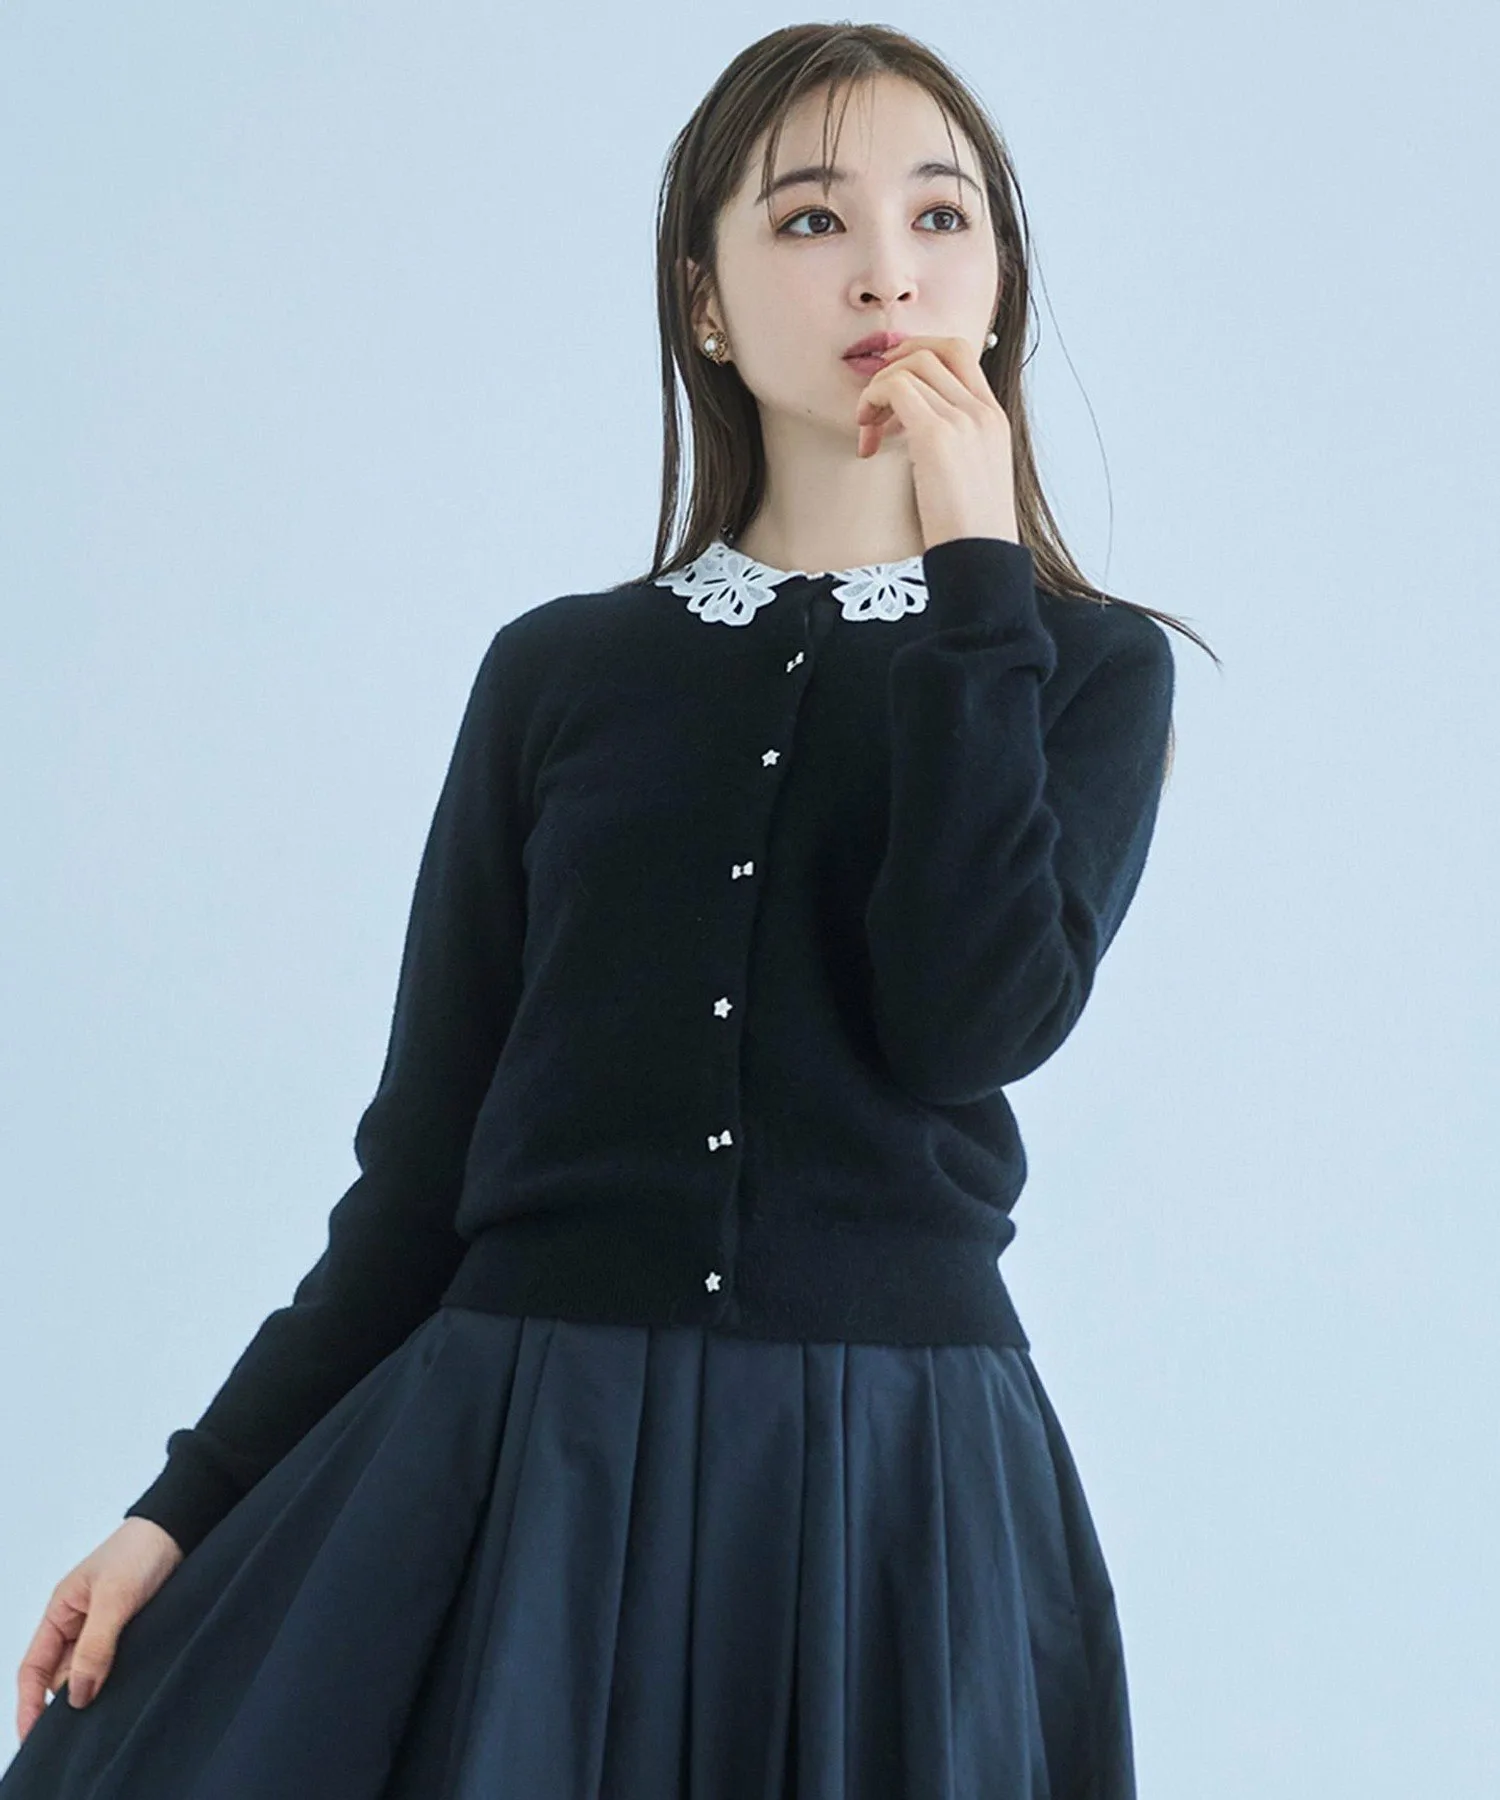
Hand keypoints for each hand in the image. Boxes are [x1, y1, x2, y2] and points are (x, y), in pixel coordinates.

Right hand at [15, 1517, 183, 1742]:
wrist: (182, 1529)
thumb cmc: (140, 1550)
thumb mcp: (115, 1597)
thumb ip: (95, 1646)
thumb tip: (77, 1696)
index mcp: (61, 1612)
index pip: (34, 1668)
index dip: (29, 1704)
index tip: (31, 1738)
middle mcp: (78, 1624)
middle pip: (62, 1677)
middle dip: (68, 1703)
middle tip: (81, 1732)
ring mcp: (105, 1629)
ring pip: (90, 1673)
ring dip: (97, 1691)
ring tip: (107, 1715)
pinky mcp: (132, 1632)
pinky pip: (116, 1664)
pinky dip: (119, 1679)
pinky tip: (129, 1691)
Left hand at [853, 334, 1019, 548]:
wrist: (981, 561)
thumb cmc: (968, 532)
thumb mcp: (971, 476)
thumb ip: (953, 443)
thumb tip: (912, 429)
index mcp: (994, 418)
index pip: (959, 353)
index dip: (918, 354)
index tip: (892, 382)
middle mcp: (982, 412)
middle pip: (933, 352)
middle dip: (893, 368)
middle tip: (872, 406)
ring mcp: (964, 421)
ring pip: (911, 366)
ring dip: (877, 390)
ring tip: (867, 430)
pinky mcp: (938, 436)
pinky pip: (895, 388)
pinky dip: (871, 401)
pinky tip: (866, 438)